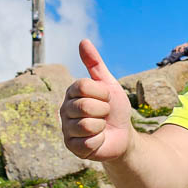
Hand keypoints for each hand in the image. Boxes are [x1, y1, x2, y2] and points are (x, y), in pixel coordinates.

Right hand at [60, 39, 133, 160]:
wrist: (123, 135)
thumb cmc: (115, 108)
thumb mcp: (109, 84)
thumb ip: (95, 64)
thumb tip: (83, 41)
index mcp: (72, 92)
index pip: (83, 86)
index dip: (102, 93)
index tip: (107, 98)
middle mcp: (65, 109)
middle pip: (84, 106)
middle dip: (104, 110)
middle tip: (105, 114)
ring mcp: (66, 129)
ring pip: (87, 125)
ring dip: (102, 126)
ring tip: (101, 127)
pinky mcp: (72, 147)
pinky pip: (88, 142)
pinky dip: (100, 140)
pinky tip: (99, 139)